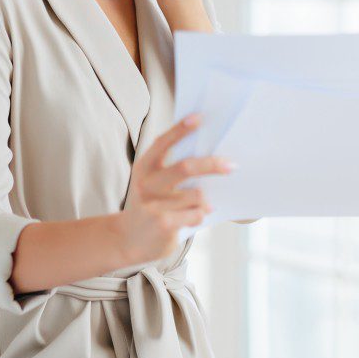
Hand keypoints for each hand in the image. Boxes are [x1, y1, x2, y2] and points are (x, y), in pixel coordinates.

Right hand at [120, 113, 234, 264]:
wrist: (127, 240)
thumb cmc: (152, 205)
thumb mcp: (155, 183)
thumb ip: (174, 168)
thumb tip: (211, 153)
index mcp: (145, 166)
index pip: (163, 142)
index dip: (181, 129)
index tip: (199, 117)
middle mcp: (147, 182)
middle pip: (185, 167)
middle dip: (212, 164)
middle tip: (231, 165)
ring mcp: (153, 204)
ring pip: (196, 194)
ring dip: (205, 199)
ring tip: (201, 204)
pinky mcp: (163, 223)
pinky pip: (196, 213)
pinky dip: (201, 214)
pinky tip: (193, 217)